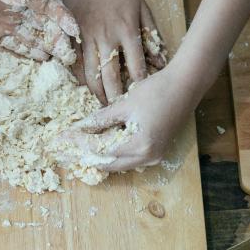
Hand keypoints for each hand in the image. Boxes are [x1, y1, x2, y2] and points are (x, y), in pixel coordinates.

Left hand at [0, 0, 79, 64]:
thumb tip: (20, 0)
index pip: (47, 5)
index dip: (62, 18)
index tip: (74, 32)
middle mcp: (16, 8)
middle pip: (44, 24)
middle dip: (59, 39)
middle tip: (70, 56)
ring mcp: (6, 21)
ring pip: (32, 36)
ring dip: (48, 48)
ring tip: (62, 62)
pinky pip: (15, 44)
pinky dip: (28, 52)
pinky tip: (42, 59)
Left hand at [56, 67, 191, 171]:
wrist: (187, 85)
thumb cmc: (158, 91)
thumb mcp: (125, 104)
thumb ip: (102, 119)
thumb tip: (80, 128)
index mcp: (139, 145)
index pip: (100, 149)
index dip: (79, 144)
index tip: (63, 138)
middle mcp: (147, 157)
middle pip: (109, 164)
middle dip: (85, 156)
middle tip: (65, 151)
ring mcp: (154, 157)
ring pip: (118, 164)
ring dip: (98, 157)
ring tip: (77, 151)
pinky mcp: (156, 152)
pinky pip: (128, 159)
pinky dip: (112, 154)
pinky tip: (97, 147)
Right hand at [64, 0, 164, 103]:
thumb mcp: (143, 8)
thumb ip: (151, 35)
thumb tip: (160, 61)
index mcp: (126, 31)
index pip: (136, 67)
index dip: (139, 86)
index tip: (141, 100)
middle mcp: (106, 38)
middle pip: (111, 77)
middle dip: (115, 98)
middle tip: (119, 112)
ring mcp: (87, 38)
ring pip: (91, 74)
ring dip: (97, 93)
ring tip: (103, 105)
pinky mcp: (72, 37)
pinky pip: (75, 64)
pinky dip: (81, 79)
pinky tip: (86, 89)